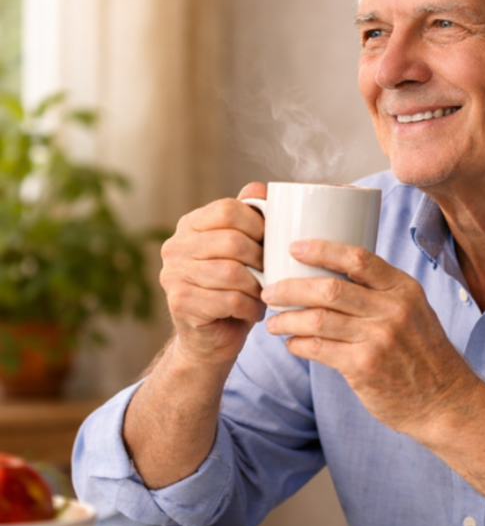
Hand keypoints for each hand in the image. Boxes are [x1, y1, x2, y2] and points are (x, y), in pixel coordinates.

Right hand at [159, 182, 267, 366]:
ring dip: (257, 286)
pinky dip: (250, 307)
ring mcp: (172, 275)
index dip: (258, 224)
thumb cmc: (235, 288)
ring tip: (263, 293)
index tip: (270, 242)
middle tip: (271, 274)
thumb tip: (261, 187)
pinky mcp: (179, 303)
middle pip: (232, 241)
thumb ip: (250, 217)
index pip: (227, 209)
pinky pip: (229, 300)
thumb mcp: (245, 250)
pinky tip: (254, 311)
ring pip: (232, 273)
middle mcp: (174, 246)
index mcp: (190, 225)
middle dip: (261, 259)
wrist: (212, 337)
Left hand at [262, 239, 480, 435]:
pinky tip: (292, 344)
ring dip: (287, 320)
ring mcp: (379, 339)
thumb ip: (382, 293)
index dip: (322, 250)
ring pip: (318, 319)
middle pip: (330, 289)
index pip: (359, 259)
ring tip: (273, 322)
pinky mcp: (364, 367)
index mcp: (404, 290)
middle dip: (291, 288)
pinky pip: (319, 349)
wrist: (444, 400)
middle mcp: (393, 310)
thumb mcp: (415, 312)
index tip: (294, 248)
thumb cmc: (424, 354)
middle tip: (269, 291)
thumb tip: (332, 275)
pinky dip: (299, 344)